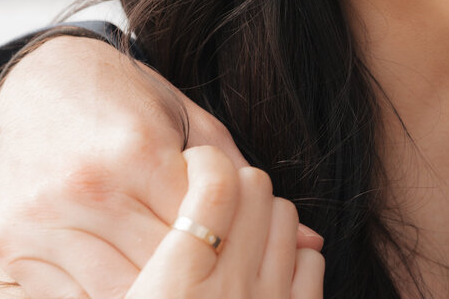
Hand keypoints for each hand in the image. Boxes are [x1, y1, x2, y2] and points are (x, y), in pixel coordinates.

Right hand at [0, 35, 322, 298]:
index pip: (199, 227)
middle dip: (192, 283)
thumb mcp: (193, 126)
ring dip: (150, 297)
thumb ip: (245, 188)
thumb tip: (313, 243)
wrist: (41, 83)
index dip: (225, 252)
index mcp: (139, 150)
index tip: (241, 266)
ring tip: (181, 294)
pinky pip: (64, 298)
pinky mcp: (11, 240)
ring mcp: (44, 217)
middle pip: (160, 267)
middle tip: (219, 291)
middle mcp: (90, 186)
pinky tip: (132, 292)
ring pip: (115, 291)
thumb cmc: (131, 105)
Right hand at [128, 147, 323, 298]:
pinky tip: (263, 267)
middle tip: (209, 196)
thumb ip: (137, 260)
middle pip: (254, 189)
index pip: (214, 186)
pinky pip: (311, 261)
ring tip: (235, 229)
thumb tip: (173, 213)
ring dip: (263, 212)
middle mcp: (228, 290)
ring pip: (285, 217)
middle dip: (232, 179)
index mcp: (175, 285)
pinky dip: (292, 253)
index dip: (204, 161)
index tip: (190, 166)